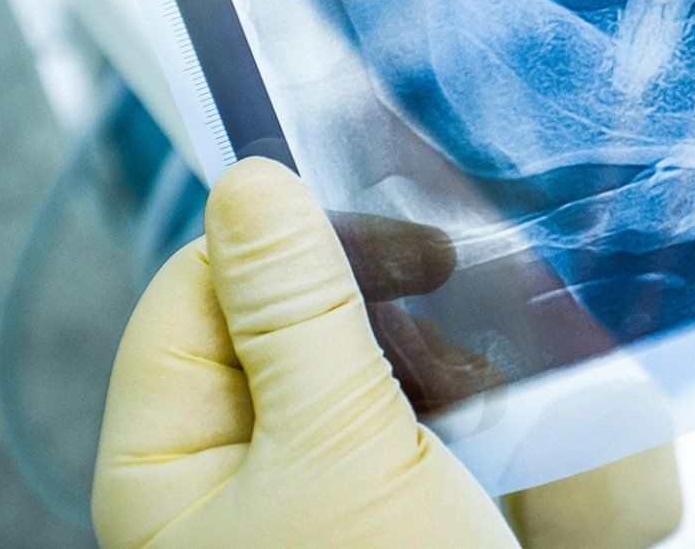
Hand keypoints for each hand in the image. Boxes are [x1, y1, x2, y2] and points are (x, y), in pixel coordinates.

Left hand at [93, 159, 682, 547]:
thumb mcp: (335, 450)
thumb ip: (294, 307)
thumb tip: (249, 181)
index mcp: (167, 467)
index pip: (195, 292)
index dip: (291, 244)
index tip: (402, 239)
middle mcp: (234, 484)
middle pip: (293, 328)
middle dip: (392, 316)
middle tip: (467, 314)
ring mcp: (322, 506)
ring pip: (378, 377)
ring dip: (455, 371)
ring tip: (507, 408)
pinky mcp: (401, 524)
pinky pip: (436, 437)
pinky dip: (484, 428)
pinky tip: (527, 457)